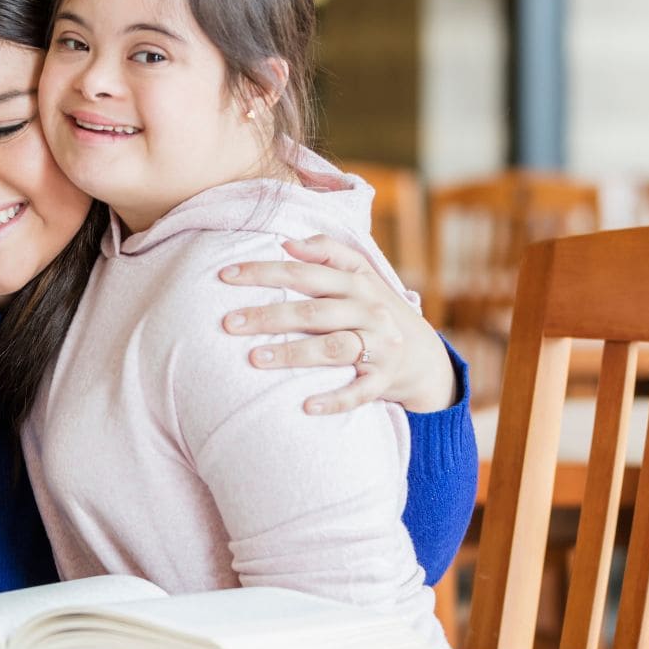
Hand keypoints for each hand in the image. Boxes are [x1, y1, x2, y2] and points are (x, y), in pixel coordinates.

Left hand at [218, 235, 458, 414]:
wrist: (422, 355)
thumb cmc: (373, 309)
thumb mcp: (360, 275)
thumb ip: (326, 253)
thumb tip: (287, 243)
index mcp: (357, 282)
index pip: (304, 273)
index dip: (265, 272)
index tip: (225, 276)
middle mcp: (369, 311)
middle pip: (313, 312)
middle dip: (268, 316)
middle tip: (228, 323)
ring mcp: (379, 346)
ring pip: (333, 348)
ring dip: (293, 354)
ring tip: (255, 358)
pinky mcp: (384, 379)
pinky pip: (360, 392)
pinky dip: (335, 399)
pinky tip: (307, 405)